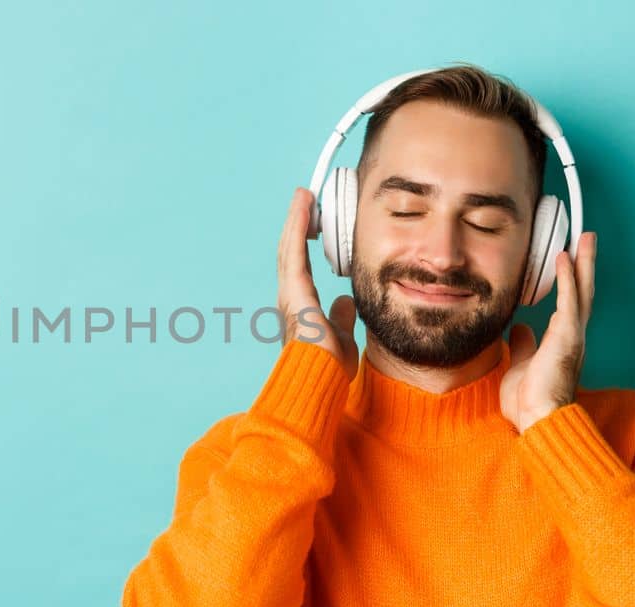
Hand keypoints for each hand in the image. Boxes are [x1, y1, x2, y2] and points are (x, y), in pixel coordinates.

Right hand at [278, 187, 358, 377]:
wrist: (319, 382)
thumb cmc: (327, 368)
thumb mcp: (341, 335)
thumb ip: (340, 316)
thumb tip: (344, 303)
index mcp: (300, 306)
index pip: (299, 265)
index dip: (302, 240)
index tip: (312, 221)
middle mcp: (290, 297)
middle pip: (291, 252)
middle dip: (298, 224)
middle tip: (305, 199)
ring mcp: (289, 294)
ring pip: (289, 247)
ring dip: (296, 220)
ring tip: (303, 196)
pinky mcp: (294, 292)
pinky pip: (293, 251)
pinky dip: (297, 227)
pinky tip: (303, 207)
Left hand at [501, 231, 596, 433]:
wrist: (538, 422)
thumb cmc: (530, 402)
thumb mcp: (522, 365)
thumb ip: (525, 345)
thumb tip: (521, 329)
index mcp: (562, 342)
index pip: (569, 304)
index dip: (571, 280)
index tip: (569, 258)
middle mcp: (572, 336)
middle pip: (582, 291)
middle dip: (585, 263)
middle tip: (587, 237)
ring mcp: (573, 336)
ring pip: (581, 291)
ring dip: (583, 263)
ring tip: (584, 238)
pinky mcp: (567, 338)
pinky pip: (569, 301)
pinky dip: (568, 278)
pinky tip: (565, 258)